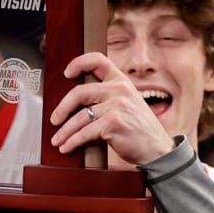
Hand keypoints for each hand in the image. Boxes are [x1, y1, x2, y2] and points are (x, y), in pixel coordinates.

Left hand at [49, 52, 173, 167]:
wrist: (158, 151)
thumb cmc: (141, 132)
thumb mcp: (129, 106)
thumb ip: (110, 98)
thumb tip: (79, 104)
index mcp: (123, 82)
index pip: (98, 61)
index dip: (79, 63)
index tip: (67, 73)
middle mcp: (120, 90)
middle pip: (80, 92)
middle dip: (62, 108)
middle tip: (55, 119)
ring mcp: (117, 105)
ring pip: (80, 117)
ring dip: (65, 131)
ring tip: (58, 140)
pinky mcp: (113, 122)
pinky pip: (85, 132)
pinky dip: (73, 141)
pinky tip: (68, 147)